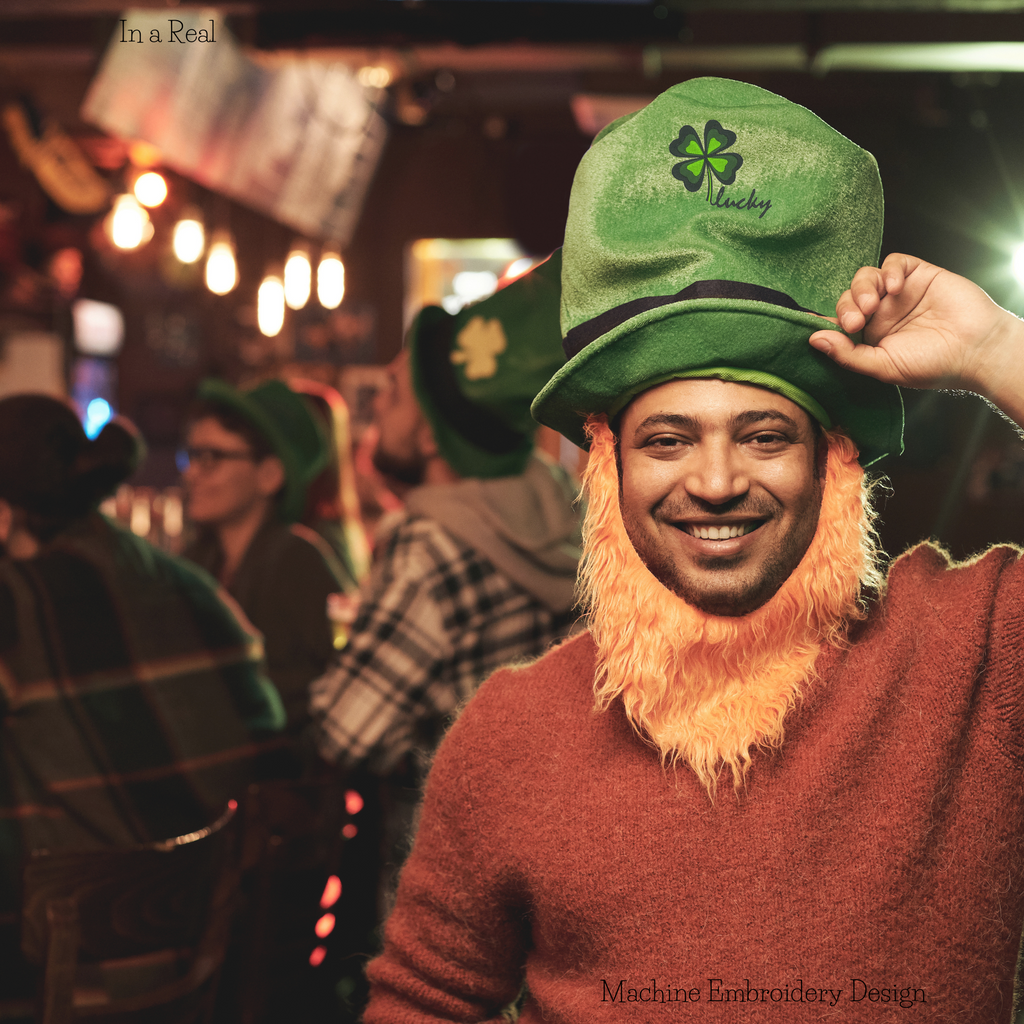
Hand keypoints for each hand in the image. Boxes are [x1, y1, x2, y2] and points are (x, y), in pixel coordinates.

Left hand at [808, 253, 1023, 401]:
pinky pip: (894, 263)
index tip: (822, 328)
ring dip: (862, 288)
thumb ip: (848, 355)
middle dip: (846, 307)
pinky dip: (888, 271)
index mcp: (870, 336)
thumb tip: (813, 340)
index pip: (839, 322)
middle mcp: (881, 313)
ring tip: (872, 305)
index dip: (828, 321)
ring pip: (866, 277)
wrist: (976, 350)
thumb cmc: (932, 365)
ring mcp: (899, 293)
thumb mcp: (883, 366)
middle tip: (856, 322)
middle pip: (849, 297)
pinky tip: (894, 287)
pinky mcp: (918, 275)